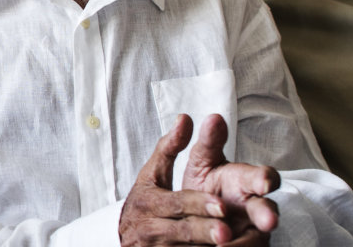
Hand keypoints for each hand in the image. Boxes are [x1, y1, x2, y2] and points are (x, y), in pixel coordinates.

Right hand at [121, 115, 251, 245]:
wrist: (123, 237)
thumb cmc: (145, 201)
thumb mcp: (152, 174)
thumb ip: (169, 147)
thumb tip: (185, 118)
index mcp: (149, 202)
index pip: (176, 203)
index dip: (198, 204)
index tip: (222, 205)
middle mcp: (150, 228)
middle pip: (183, 230)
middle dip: (205, 230)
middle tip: (228, 231)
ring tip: (229, 246)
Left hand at [180, 114, 278, 238]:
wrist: (191, 218)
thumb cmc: (204, 186)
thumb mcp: (203, 162)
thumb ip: (209, 142)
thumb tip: (213, 117)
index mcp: (246, 182)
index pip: (264, 178)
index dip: (266, 179)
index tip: (266, 182)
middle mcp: (255, 208)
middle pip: (267, 211)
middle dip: (267, 215)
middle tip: (268, 222)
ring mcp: (253, 233)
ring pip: (256, 239)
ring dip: (244, 241)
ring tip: (224, 242)